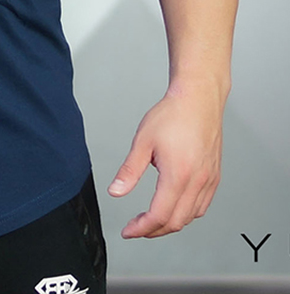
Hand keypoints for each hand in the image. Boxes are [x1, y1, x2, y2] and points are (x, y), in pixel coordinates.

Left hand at [107, 82, 224, 237]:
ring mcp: (209, 180)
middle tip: (136, 228)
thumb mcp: (142, 141)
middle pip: (176, 221)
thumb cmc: (172, 115)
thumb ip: (129, 171)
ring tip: (151, 220)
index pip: (159, 215)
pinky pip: (202, 205)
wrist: (198, 100)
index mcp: (178, 175)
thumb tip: (116, 191)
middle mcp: (197, 182)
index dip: (141, 228)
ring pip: (191, 216)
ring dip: (170, 223)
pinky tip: (174, 206)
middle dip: (154, 230)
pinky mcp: (214, 176)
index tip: (128, 231)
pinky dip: (186, 213)